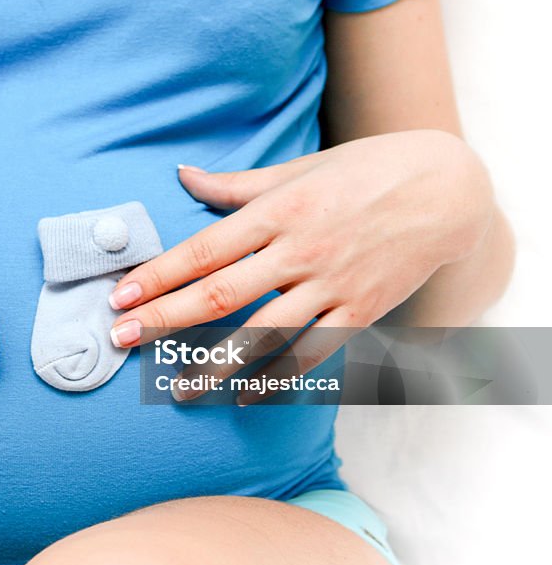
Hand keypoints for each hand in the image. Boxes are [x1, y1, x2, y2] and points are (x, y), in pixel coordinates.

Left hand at [107, 130, 493, 402]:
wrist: (445, 189)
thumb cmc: (362, 172)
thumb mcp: (296, 169)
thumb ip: (234, 185)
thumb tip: (181, 173)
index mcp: (277, 211)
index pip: (203, 249)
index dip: (158, 275)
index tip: (120, 296)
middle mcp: (299, 250)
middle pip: (220, 294)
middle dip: (165, 320)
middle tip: (122, 339)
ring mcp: (331, 284)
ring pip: (263, 334)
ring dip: (215, 363)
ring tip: (177, 386)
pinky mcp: (361, 311)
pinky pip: (313, 353)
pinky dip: (279, 377)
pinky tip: (246, 396)